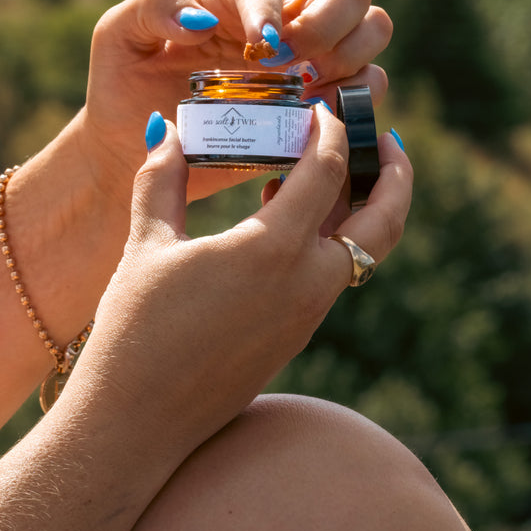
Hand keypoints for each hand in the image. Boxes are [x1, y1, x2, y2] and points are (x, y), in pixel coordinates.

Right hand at [64, 105, 411, 452]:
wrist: (137, 423)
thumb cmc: (135, 331)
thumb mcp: (146, 245)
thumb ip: (163, 180)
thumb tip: (169, 132)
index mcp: (273, 249)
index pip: (327, 170)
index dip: (330, 130)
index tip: (323, 107)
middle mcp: (307, 283)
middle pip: (383, 219)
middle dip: (395, 174)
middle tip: (387, 139)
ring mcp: (308, 316)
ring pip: (364, 251)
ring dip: (364, 208)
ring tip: (335, 174)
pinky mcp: (297, 337)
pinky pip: (335, 276)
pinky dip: (333, 240)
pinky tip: (291, 225)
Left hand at [79, 0, 391, 202]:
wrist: (132, 153)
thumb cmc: (122, 89)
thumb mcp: (116, 38)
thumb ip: (152, 8)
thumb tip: (203, 20)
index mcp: (230, 1)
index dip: (272, 11)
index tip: (263, 47)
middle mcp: (277, 28)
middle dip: (331, 24)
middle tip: (290, 64)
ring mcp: (303, 70)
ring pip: (371, 37)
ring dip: (353, 59)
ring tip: (307, 90)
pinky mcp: (312, 115)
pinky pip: (362, 98)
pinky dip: (354, 105)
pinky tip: (314, 121)